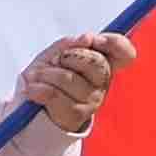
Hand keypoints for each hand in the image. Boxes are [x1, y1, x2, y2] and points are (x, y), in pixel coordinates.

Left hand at [17, 29, 137, 129]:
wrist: (30, 101)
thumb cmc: (47, 74)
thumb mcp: (55, 53)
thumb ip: (71, 44)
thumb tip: (87, 39)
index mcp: (102, 64)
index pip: (125, 54)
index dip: (115, 43)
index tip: (92, 40)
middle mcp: (102, 83)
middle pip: (97, 63)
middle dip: (69, 56)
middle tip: (55, 60)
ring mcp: (92, 101)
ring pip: (69, 78)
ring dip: (46, 74)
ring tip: (36, 77)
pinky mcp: (75, 116)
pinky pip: (54, 94)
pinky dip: (37, 88)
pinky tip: (32, 89)